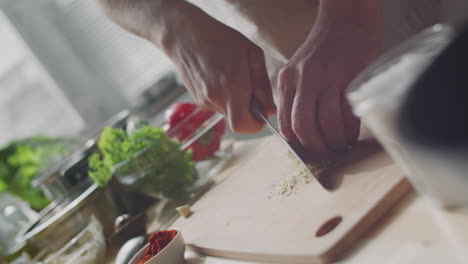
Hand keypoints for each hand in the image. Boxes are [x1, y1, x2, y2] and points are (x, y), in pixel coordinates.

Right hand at [97, 0, 274, 132]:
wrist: (185, 36)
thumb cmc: (222, 39)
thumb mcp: (252, 55)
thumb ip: (263, 85)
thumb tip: (271, 110)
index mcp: (233, 86)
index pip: (244, 125)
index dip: (256, 124)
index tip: (262, 112)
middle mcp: (216, 98)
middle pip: (237, 122)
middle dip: (248, 114)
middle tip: (251, 94)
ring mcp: (205, 101)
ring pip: (229, 114)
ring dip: (237, 104)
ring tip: (234, 79)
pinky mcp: (198, 100)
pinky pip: (219, 107)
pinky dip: (226, 99)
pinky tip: (221, 79)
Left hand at [277, 3, 380, 158]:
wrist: (347, 21)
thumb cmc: (324, 50)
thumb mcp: (299, 70)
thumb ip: (295, 96)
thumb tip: (301, 132)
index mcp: (287, 80)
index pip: (285, 123)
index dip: (297, 144)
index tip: (308, 152)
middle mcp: (303, 79)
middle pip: (303, 126)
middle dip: (315, 148)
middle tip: (326, 154)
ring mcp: (327, 78)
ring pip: (325, 123)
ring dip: (334, 142)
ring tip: (341, 146)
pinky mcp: (349, 76)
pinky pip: (348, 113)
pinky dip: (350, 130)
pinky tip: (352, 134)